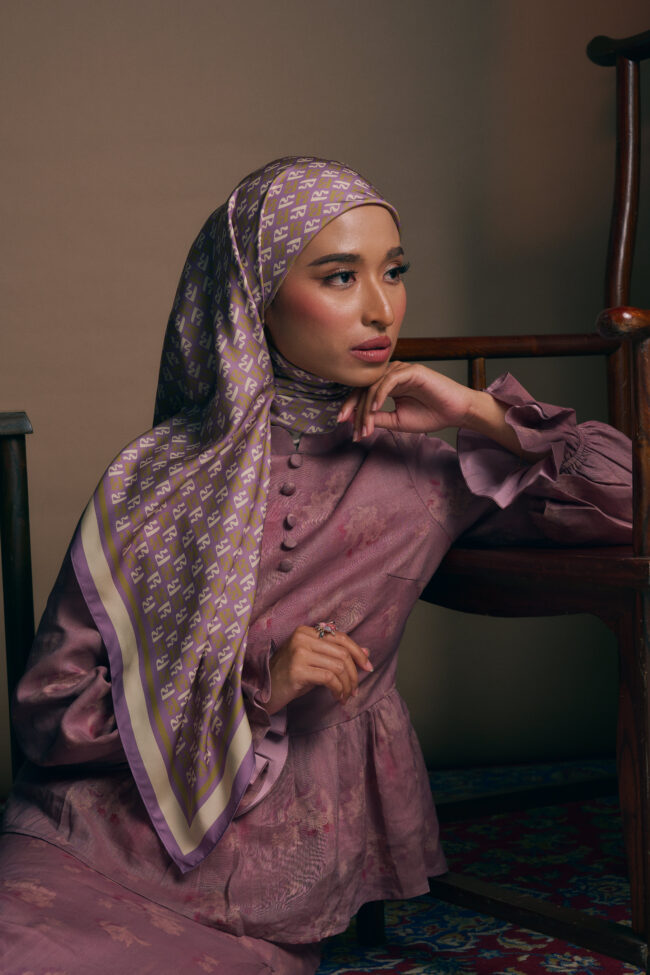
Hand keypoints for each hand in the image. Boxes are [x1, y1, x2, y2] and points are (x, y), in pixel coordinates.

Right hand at [265, 626, 372, 714]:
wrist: (264, 692)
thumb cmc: (290, 676)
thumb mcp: (315, 661)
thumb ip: (337, 655)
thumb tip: (366, 653)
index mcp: (306, 631)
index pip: (341, 638)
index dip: (358, 653)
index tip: (368, 667)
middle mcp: (302, 638)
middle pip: (342, 653)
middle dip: (354, 674)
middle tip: (355, 690)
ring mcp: (299, 653)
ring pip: (338, 667)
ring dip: (347, 685)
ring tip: (346, 696)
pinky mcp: (297, 670)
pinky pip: (329, 678)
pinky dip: (338, 690)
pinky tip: (338, 697)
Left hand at [338, 361, 538, 458]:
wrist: (456, 412)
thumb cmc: (430, 415)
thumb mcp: (397, 420)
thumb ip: (378, 418)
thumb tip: (356, 420)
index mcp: (387, 385)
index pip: (362, 393)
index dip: (351, 407)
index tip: (343, 424)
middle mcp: (391, 375)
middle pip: (363, 387)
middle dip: (353, 407)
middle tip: (346, 424)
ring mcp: (401, 370)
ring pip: (374, 385)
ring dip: (366, 407)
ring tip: (364, 426)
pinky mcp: (412, 370)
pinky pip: (389, 380)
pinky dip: (380, 394)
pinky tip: (375, 409)